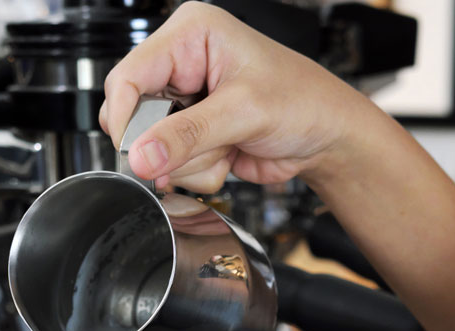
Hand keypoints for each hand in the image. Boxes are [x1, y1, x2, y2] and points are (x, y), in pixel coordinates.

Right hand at [99, 1, 375, 192]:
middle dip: (168, 144)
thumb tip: (140, 155)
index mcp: (190, 34)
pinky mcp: (194, 135)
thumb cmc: (303, 102)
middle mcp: (182, 64)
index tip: (134, 151)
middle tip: (202, 148)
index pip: (128, 75)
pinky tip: (229, 156)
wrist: (329, 138)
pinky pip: (174, 166)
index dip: (125, 116)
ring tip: (228, 146)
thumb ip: (188, 135)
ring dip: (191, 161)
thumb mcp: (243, 112)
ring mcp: (187, 103)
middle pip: (135, 116)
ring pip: (153, 148)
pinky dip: (199, 171)